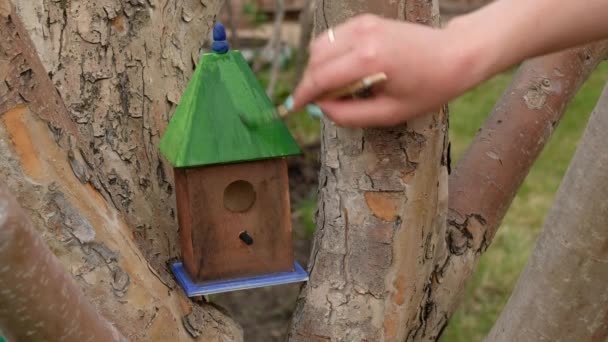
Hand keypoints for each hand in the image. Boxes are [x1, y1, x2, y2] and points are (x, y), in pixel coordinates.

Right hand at [292, 14, 483, 127]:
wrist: (455, 55)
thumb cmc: (428, 88)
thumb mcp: (390, 114)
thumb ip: (349, 115)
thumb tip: (322, 108)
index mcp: (368, 60)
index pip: (319, 77)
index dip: (302, 95)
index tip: (293, 108)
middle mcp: (362, 36)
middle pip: (315, 60)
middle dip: (310, 82)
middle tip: (319, 102)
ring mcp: (364, 24)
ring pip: (320, 45)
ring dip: (319, 67)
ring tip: (336, 88)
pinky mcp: (367, 21)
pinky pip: (334, 37)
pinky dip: (331, 54)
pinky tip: (346, 70)